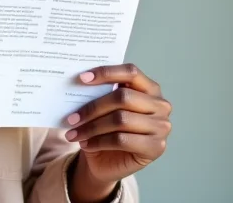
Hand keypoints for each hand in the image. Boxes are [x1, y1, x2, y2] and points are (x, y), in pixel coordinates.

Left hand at [65, 64, 171, 191]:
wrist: (111, 161)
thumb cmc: (107, 126)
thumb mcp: (105, 106)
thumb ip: (100, 91)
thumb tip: (78, 79)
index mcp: (150, 87)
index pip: (130, 72)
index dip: (106, 72)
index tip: (81, 78)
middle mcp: (160, 105)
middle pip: (123, 97)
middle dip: (93, 107)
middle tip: (71, 117)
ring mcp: (161, 127)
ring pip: (120, 119)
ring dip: (92, 127)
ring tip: (73, 132)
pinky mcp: (156, 148)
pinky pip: (121, 140)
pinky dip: (99, 141)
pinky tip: (85, 144)